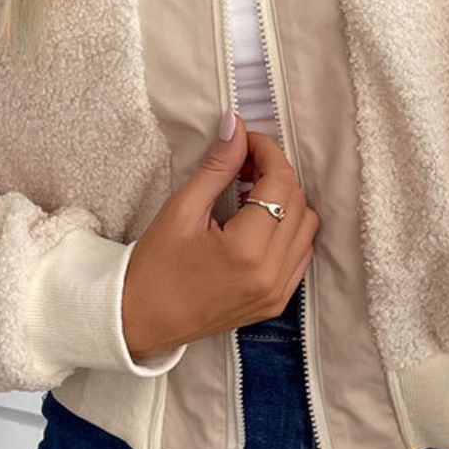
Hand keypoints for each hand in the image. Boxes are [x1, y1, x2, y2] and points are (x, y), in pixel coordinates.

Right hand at [121, 114, 319, 357]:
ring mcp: (277, 293)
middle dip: (276, 174)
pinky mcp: (276, 302)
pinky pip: (301, 255)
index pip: (280, 184)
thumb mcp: (181, 210)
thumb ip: (217, 167)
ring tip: (250, 194)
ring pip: (307, 228)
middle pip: (298, 202)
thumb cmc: (154, 268)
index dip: (268, 153)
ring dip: (286, 202)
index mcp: (247, 251)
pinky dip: (288, 231)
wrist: (141, 321)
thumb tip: (236, 127)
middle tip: (243, 165)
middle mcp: (271, 275)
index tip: (247, 143)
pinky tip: (257, 223)